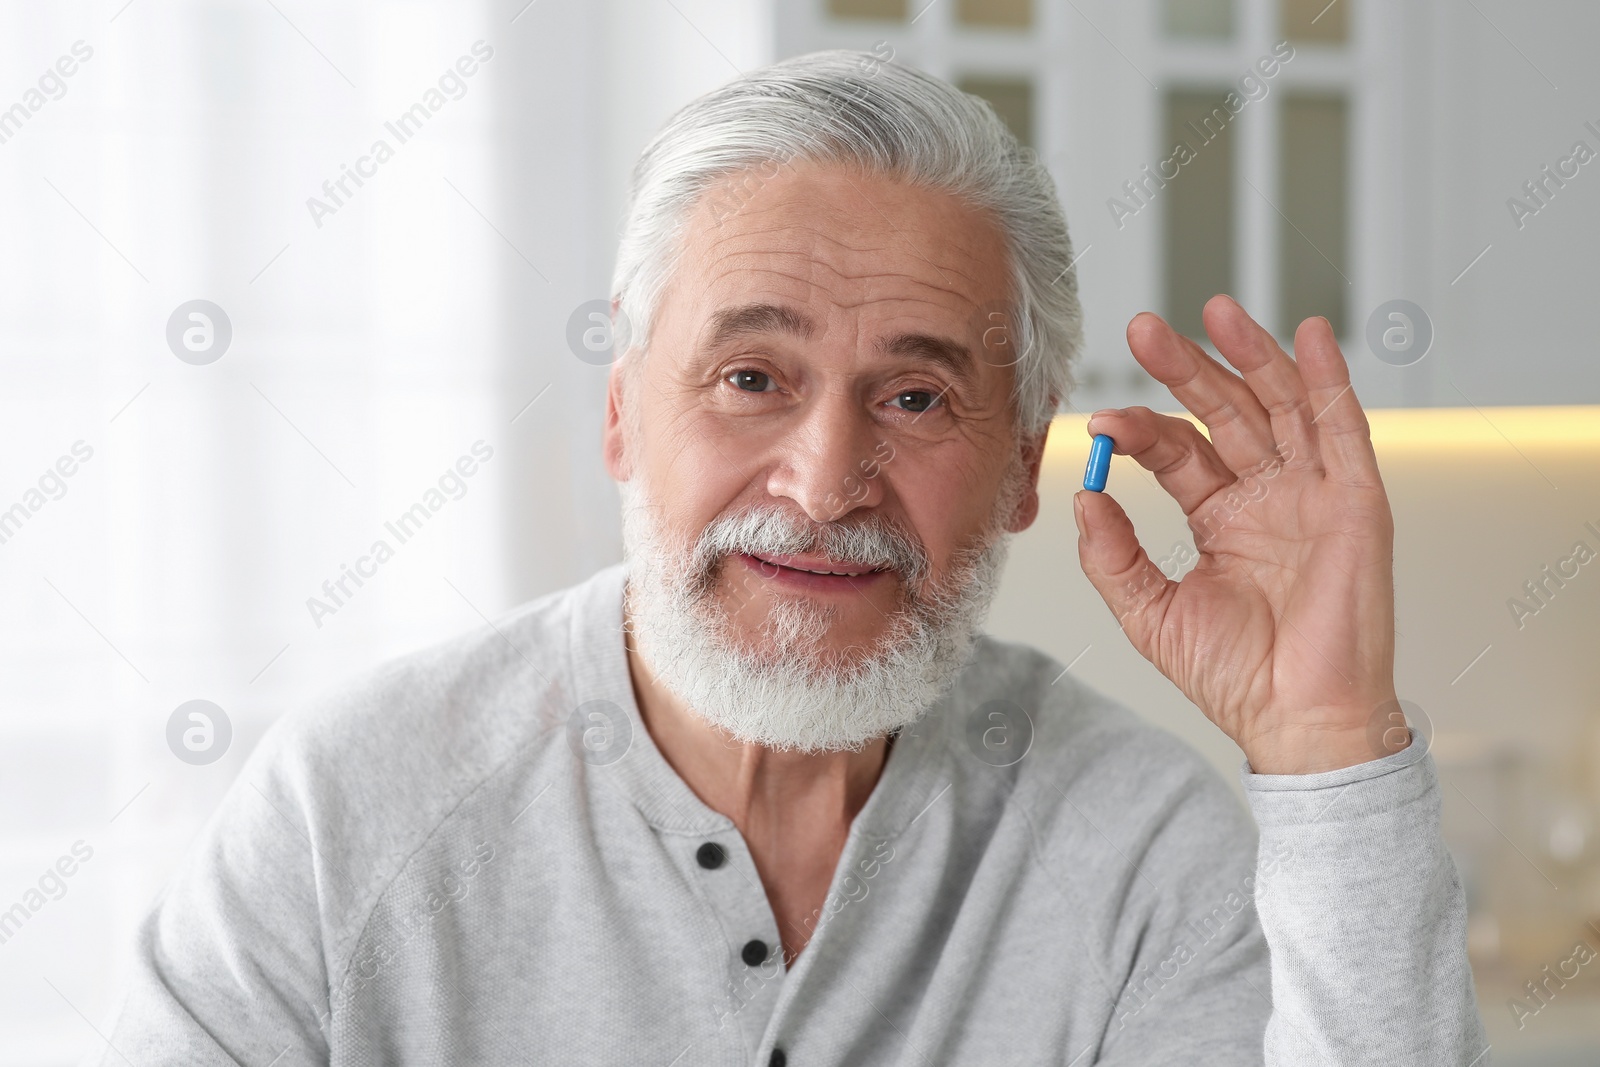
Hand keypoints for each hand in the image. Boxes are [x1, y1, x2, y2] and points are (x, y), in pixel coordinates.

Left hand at [1072, 295, 1403, 774]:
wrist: (1294, 720)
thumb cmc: (1235, 677)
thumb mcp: (1149, 612)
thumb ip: (1111, 555)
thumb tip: (1083, 496)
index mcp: (1219, 518)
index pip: (1178, 451)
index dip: (1141, 430)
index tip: (1100, 421)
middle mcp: (1266, 497)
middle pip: (1226, 413)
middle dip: (1188, 369)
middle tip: (1144, 330)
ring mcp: (1312, 495)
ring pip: (1281, 406)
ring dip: (1252, 356)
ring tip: (1216, 312)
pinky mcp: (1356, 504)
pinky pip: (1344, 430)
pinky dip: (1329, 381)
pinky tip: (1310, 338)